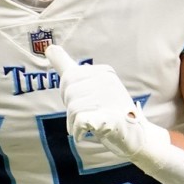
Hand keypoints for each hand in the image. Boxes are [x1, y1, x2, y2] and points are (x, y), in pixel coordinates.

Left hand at [45, 44, 169, 162]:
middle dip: (70, 109)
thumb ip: (67, 66)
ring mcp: (112, 100)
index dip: (68, 94)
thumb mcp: (89, 84)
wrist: (134, 136)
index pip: (69, 77)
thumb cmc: (108, 110)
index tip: (81, 102)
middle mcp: (109, 82)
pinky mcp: (111, 119)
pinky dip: (77, 130)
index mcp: (104, 72)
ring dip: (73, 123)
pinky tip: (82, 134)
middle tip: (84, 116)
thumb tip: (49, 47)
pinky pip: (81, 120)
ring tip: (87, 126)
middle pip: (69, 93)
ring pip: (72, 109)